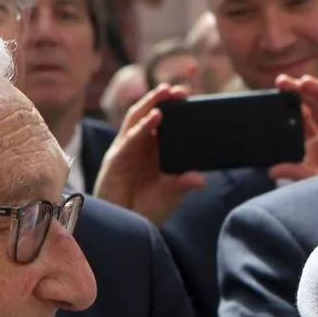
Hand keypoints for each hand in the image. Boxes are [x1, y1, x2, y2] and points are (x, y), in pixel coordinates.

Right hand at [92, 83, 206, 224]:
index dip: (172, 107)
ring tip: (165, 92)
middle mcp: (137, 145)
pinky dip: (143, 127)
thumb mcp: (170, 194)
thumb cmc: (144, 209)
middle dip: (162, 99)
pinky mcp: (116, 159)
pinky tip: (156, 117)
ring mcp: (125, 150)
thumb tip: (202, 178)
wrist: (125, 227)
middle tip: (180, 89)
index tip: (189, 96)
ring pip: (136, 119)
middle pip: (147, 114)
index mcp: (151, 149)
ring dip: (150, 103)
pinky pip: (130, 139)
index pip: (162, 122)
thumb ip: (183, 183)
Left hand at [270, 75, 317, 182]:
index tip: (277, 91)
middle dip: (301, 92)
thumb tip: (270, 171)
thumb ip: (294, 172)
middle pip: (315, 107)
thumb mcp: (313, 181)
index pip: (301, 118)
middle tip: (283, 81)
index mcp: (316, 144)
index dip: (290, 104)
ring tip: (306, 81)